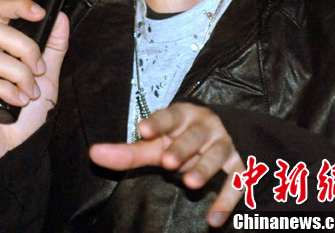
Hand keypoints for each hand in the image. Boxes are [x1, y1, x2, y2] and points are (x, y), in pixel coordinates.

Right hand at [0, 0, 68, 170]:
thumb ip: (53, 48)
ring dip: (20, 76)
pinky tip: (17, 103)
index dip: (18, 5)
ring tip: (29, 95)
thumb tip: (61, 18)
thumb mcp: (47, 79)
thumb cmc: (25, 118)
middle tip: (40, 72)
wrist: (13, 156)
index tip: (41, 13)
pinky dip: (6, 91)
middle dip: (26, 49)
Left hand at [89, 102, 244, 227]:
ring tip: (190, 183)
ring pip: (216, 154)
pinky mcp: (240, 165)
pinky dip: (227, 200)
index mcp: (182, 116)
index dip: (157, 122)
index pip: (168, 116)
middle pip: (193, 136)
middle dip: (181, 148)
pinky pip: (237, 182)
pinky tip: (214, 219)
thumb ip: (129, 152)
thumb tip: (93, 153)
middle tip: (168, 161)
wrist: (225, 134)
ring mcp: (224, 144)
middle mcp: (205, 127)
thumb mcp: (158, 142)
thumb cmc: (181, 139)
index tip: (143, 130)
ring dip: (204, 168)